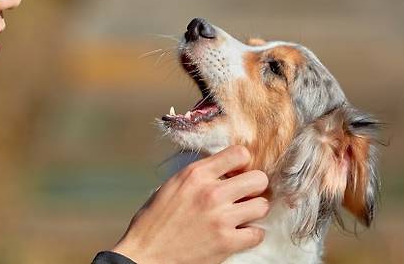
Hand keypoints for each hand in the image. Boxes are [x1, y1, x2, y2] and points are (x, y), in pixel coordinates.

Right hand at [111, 145, 268, 263]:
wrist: (146, 254)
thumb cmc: (154, 221)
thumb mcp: (171, 185)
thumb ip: (198, 176)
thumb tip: (222, 171)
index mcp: (195, 174)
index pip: (239, 154)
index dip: (242, 164)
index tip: (236, 174)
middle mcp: (211, 192)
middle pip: (259, 179)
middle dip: (254, 187)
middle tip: (243, 195)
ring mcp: (221, 218)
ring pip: (262, 206)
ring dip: (253, 211)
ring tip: (240, 215)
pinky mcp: (227, 242)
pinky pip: (257, 233)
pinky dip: (250, 234)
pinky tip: (237, 233)